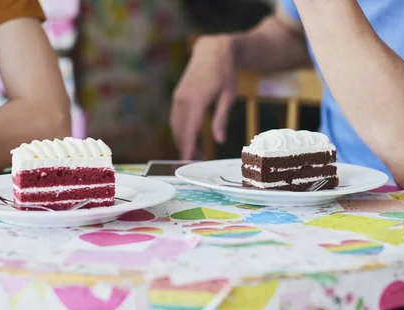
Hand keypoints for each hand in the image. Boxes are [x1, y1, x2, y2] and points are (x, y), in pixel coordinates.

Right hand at [170, 35, 236, 159]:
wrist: (212, 51)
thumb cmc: (224, 73)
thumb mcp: (228, 96)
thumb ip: (221, 119)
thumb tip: (220, 140)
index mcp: (197, 100)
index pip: (189, 131)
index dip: (187, 149)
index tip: (188, 164)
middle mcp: (183, 100)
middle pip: (180, 132)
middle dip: (186, 149)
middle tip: (199, 162)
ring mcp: (178, 98)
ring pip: (176, 126)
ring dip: (182, 141)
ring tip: (196, 153)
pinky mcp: (177, 97)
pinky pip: (176, 119)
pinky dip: (181, 131)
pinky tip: (190, 138)